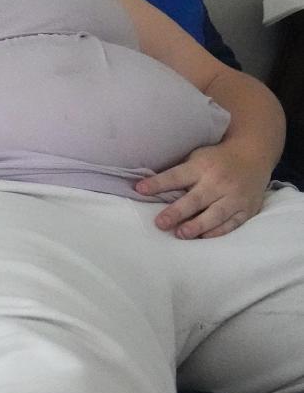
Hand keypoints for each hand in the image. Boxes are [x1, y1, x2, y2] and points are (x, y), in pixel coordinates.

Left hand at [136, 143, 268, 238]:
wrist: (253, 155)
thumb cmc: (215, 159)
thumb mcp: (196, 157)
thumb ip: (178, 173)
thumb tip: (146, 187)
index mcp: (201, 166)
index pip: (176, 176)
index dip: (158, 183)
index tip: (139, 189)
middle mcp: (219, 182)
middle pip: (196, 199)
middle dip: (177, 212)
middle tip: (161, 223)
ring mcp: (235, 196)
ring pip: (216, 214)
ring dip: (198, 226)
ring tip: (181, 234)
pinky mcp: (247, 208)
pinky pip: (232, 223)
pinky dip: (218, 231)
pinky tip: (204, 237)